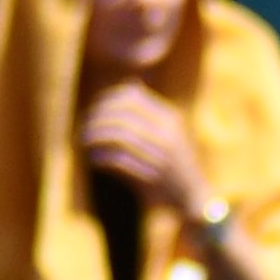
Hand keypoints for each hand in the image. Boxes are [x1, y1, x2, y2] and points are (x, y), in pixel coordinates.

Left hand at [79, 81, 215, 214]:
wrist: (194, 197)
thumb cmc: (175, 162)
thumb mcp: (171, 131)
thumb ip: (151, 110)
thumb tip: (131, 82)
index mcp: (169, 119)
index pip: (132, 97)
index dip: (108, 100)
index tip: (95, 109)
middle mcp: (167, 135)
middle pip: (122, 116)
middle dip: (98, 119)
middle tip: (85, 127)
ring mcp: (161, 156)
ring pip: (119, 137)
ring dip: (96, 138)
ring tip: (84, 142)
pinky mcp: (153, 178)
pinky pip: (120, 161)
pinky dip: (102, 158)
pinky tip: (94, 158)